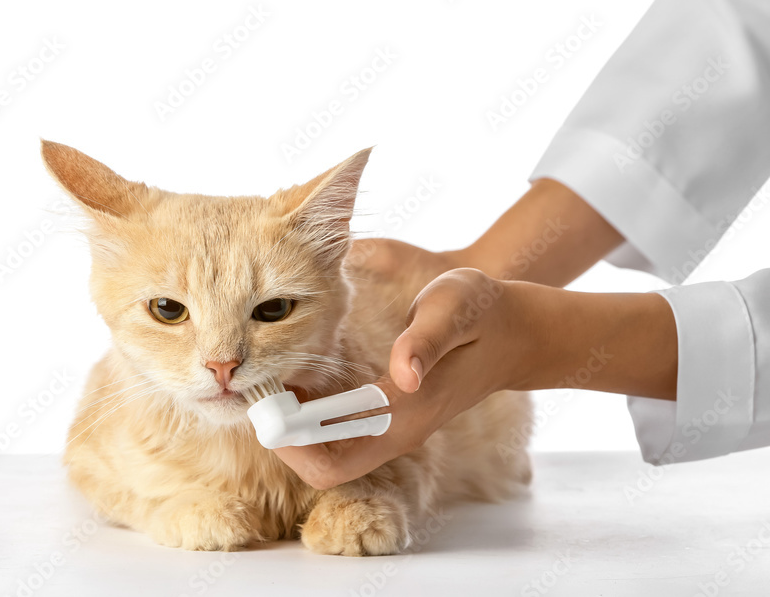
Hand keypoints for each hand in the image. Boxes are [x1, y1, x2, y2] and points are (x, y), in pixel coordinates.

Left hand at [275, 268, 531, 489]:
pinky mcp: (389, 412)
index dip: (290, 444)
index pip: (333, 462)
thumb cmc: (485, 313)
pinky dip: (308, 411)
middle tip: (256, 390)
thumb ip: (427, 339)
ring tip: (266, 380)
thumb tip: (402, 373)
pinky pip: (337, 429)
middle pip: (322, 465)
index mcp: (406, 416)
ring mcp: (392, 425)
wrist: (518, 330)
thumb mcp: (454, 309)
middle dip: (281, 436)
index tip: (264, 405)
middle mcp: (394, 431)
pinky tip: (293, 374)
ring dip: (291, 424)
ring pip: (326, 450)